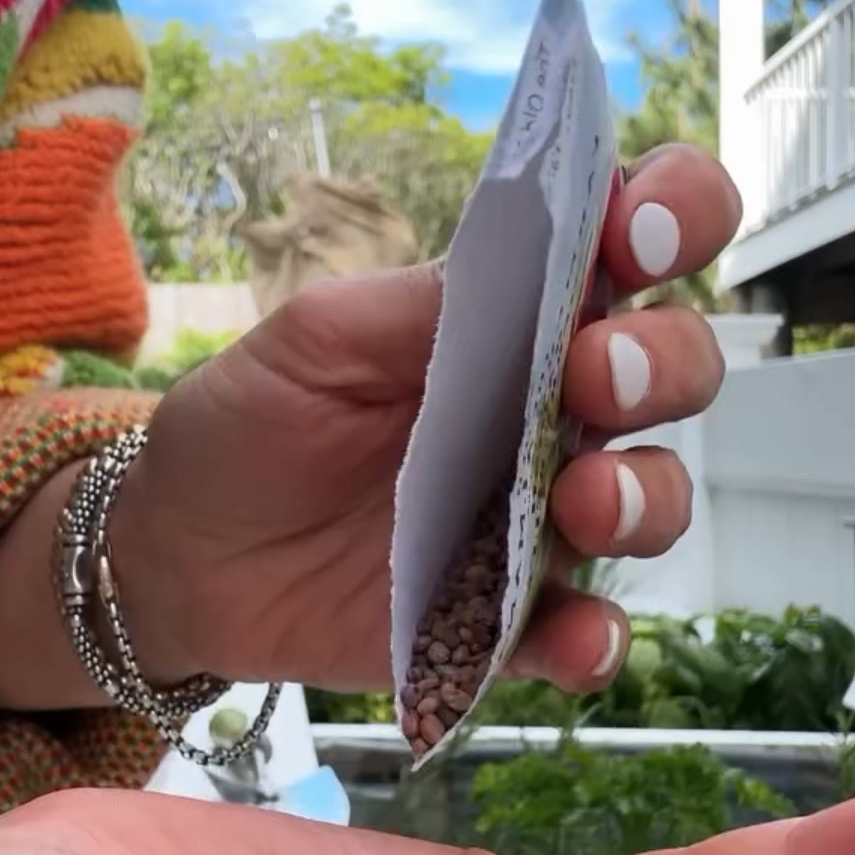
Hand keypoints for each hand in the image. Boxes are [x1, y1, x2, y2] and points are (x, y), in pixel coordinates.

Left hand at [119, 145, 738, 692]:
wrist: (181, 554)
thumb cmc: (252, 421)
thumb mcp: (314, 338)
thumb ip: (420, 306)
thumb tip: (528, 268)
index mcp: (515, 317)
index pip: (633, 244)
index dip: (673, 215)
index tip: (639, 230)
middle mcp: (552, 412)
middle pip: (672, 371)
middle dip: (664, 364)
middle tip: (596, 375)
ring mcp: (540, 518)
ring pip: (652, 500)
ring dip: (644, 496)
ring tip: (581, 504)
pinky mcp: (509, 619)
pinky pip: (584, 632)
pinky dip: (595, 640)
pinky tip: (573, 640)